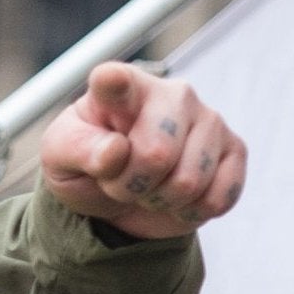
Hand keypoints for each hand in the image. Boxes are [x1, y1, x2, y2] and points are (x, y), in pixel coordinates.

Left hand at [39, 61, 246, 239]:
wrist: (121, 196)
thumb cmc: (89, 164)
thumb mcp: (59, 158)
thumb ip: (78, 149)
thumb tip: (115, 151)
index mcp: (120, 88)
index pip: (115, 82)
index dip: (113, 84)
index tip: (109, 82)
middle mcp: (171, 93)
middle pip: (157, 153)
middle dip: (133, 186)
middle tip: (123, 181)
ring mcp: (208, 118)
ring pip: (189, 181)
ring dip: (162, 200)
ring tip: (150, 187)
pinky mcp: (234, 149)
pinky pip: (220, 196)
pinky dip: (193, 211)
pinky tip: (179, 196)